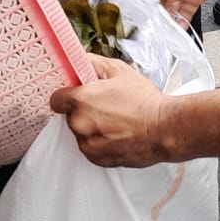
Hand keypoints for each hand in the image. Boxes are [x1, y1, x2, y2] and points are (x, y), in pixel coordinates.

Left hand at [50, 55, 173, 166]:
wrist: (163, 129)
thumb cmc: (144, 101)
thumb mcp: (119, 70)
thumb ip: (92, 63)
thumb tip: (78, 60)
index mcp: (80, 100)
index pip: (56, 99)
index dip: (67, 95)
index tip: (76, 94)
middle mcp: (79, 124)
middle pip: (69, 116)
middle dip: (83, 111)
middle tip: (105, 106)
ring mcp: (87, 144)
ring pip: (81, 133)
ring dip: (91, 128)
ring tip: (114, 121)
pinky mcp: (97, 159)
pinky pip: (91, 148)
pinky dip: (100, 142)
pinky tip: (117, 134)